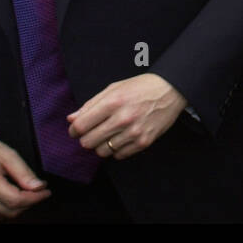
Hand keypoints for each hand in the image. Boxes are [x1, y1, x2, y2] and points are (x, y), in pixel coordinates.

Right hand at [0, 116, 49, 217]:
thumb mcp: (9, 155)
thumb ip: (24, 173)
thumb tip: (39, 187)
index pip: (16, 200)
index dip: (35, 198)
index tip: (46, 191)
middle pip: (11, 211)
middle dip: (29, 203)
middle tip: (39, 190)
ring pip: (3, 215)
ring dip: (19, 207)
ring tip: (28, 192)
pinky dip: (8, 208)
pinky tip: (15, 197)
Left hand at [68, 73, 186, 158]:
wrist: (170, 90)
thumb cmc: (140, 87)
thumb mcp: (114, 89)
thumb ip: (91, 104)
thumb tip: (71, 119)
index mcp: (112, 102)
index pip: (80, 126)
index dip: (74, 130)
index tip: (76, 130)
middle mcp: (122, 119)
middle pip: (88, 142)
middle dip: (86, 138)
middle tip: (93, 132)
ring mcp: (134, 132)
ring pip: (102, 151)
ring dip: (101, 145)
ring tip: (109, 134)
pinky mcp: (144, 142)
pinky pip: (119, 155)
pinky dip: (116, 149)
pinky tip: (121, 138)